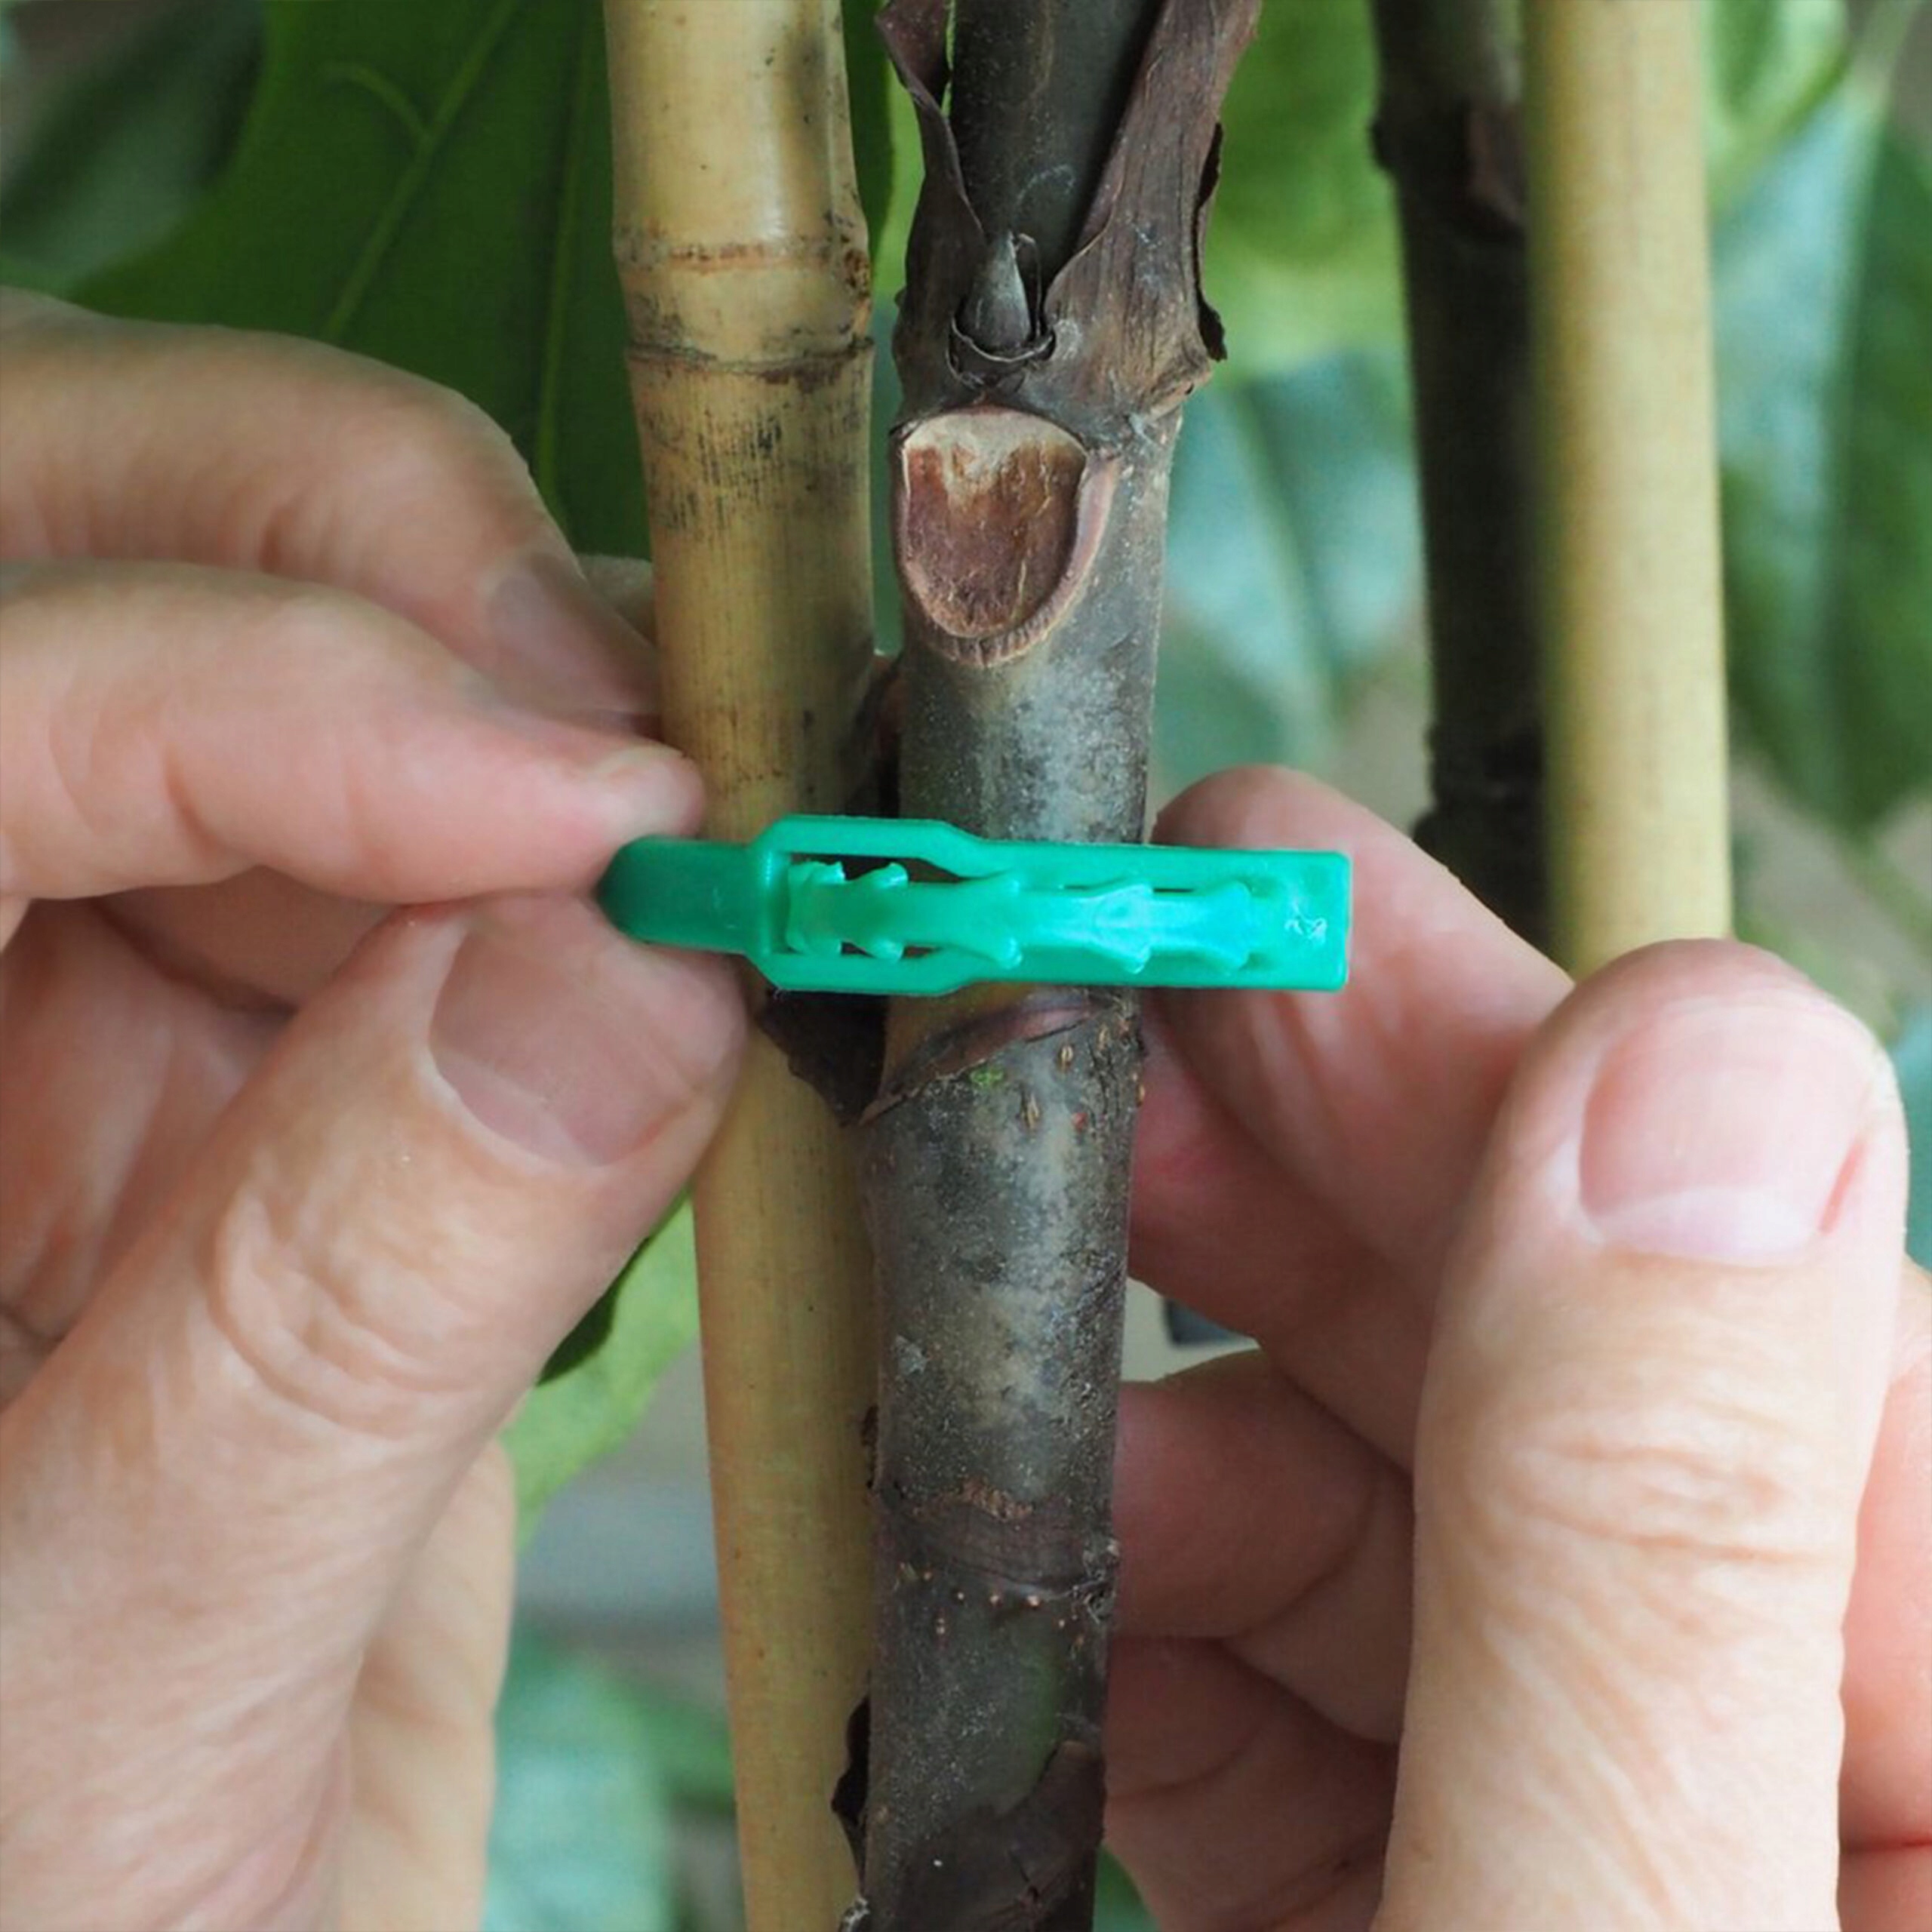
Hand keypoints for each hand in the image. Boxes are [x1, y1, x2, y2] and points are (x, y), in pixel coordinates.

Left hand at [0, 295, 743, 1928]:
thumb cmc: (38, 1916)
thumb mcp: (124, 1707)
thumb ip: (339, 1324)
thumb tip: (627, 963)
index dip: (257, 704)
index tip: (593, 814)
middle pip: (60, 542)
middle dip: (360, 558)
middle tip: (624, 718)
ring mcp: (73, 979)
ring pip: (273, 635)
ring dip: (505, 686)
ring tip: (693, 838)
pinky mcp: (263, 1037)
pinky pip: (425, 839)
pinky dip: (573, 845)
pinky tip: (668, 935)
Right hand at [1109, 768, 1928, 1930]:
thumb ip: (1656, 1535)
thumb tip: (1687, 1048)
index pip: (1760, 1291)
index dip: (1473, 1056)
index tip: (1245, 886)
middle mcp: (1830, 1790)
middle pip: (1559, 1387)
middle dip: (1290, 1206)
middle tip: (1077, 1045)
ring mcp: (1621, 1854)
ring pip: (1408, 1540)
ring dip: (1171, 1434)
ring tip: (987, 1359)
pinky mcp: (1445, 1919)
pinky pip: (1308, 1723)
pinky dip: (1150, 1642)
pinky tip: (1041, 1580)